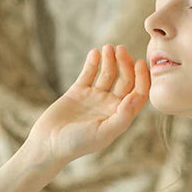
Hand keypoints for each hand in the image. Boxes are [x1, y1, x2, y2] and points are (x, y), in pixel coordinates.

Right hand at [26, 44, 150, 164]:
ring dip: (110, 59)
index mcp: (120, 116)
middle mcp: (110, 106)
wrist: (49, 144)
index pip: (138, 94)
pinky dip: (93, 62)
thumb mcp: (104, 133)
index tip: (139, 62)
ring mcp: (94, 98)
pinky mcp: (78, 92)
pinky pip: (88, 73)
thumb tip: (136, 97)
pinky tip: (95, 52)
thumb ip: (123, 117)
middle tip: (121, 49)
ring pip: (108, 74)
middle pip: (125, 80)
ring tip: (108, 48)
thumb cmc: (78, 144)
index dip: (142, 78)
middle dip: (125, 64)